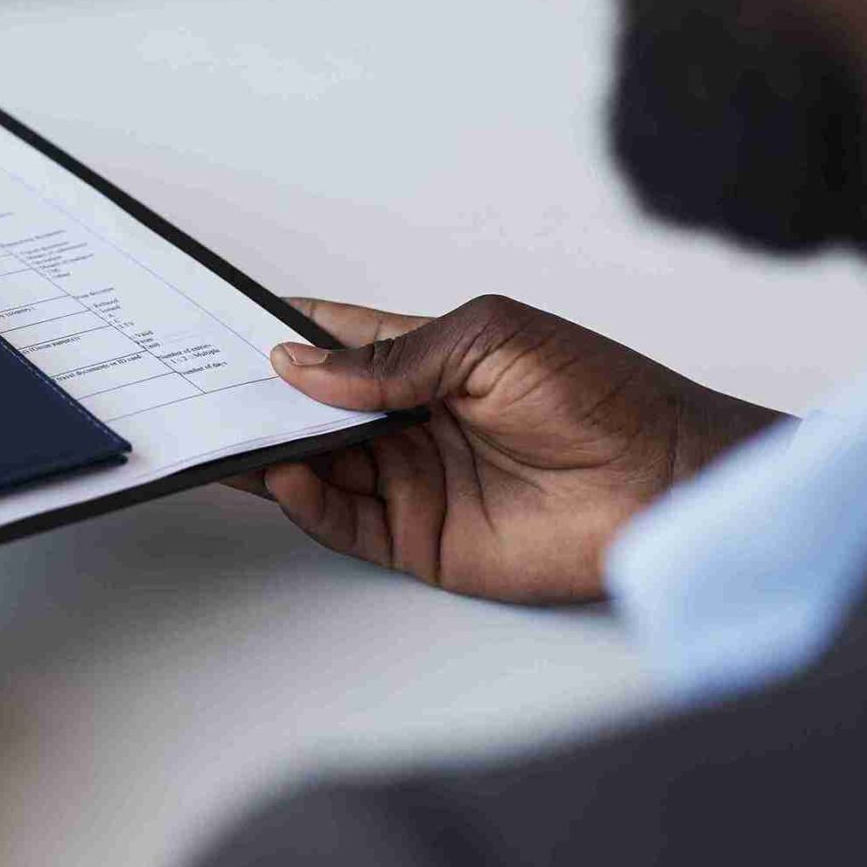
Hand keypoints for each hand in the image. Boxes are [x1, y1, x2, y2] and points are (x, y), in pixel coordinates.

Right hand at [244, 295, 785, 603]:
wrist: (667, 482)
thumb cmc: (604, 395)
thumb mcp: (488, 341)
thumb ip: (389, 359)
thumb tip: (297, 364)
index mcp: (425, 359)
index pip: (331, 343)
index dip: (277, 335)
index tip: (220, 326)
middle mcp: (408, 421)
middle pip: (308, 410)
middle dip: (255, 397)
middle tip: (199, 385)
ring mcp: (409, 481)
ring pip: (311, 466)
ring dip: (265, 451)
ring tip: (223, 432)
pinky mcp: (419, 539)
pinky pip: (341, 520)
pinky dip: (303, 501)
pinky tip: (285, 475)